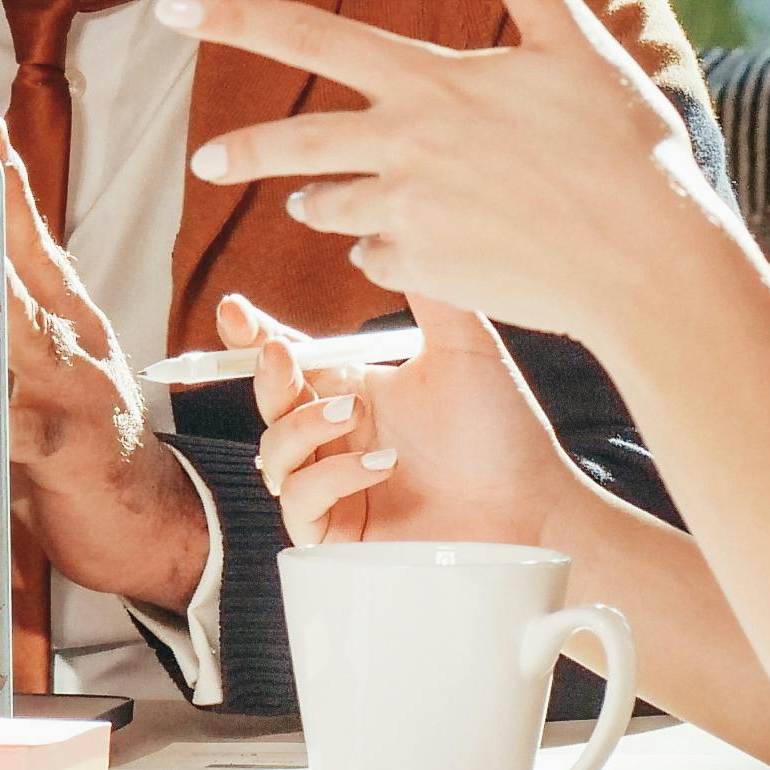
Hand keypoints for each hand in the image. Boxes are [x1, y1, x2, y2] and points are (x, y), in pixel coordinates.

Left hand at [0, 66, 209, 603]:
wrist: (151, 521)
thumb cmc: (78, 439)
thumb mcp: (39, 367)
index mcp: (63, 306)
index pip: (22, 214)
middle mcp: (72, 333)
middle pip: (24, 251)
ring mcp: (75, 388)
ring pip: (20, 327)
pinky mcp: (67, 449)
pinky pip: (14, 425)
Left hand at [169, 0, 723, 342]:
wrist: (650, 259)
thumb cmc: (624, 143)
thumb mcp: (572, 39)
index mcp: (429, 79)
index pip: (306, 36)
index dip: (231, 18)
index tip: (169, 9)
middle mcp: (403, 147)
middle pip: (288, 146)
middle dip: (240, 153)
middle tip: (209, 160)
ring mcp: (408, 215)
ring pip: (326, 209)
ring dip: (321, 202)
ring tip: (324, 201)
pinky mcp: (424, 273)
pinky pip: (373, 261)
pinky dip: (385, 251)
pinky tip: (424, 244)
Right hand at [229, 293, 595, 548]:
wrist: (533, 504)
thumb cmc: (502, 431)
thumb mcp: (465, 347)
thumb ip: (428, 293)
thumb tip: (390, 233)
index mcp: (358, 389)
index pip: (292, 359)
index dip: (254, 337)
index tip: (236, 311)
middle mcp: (339, 437)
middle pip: (269, 402)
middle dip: (264, 374)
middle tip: (280, 351)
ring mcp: (336, 487)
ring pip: (274, 454)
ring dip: (304, 427)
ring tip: (355, 413)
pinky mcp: (342, 536)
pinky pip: (302, 503)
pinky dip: (331, 478)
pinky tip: (379, 464)